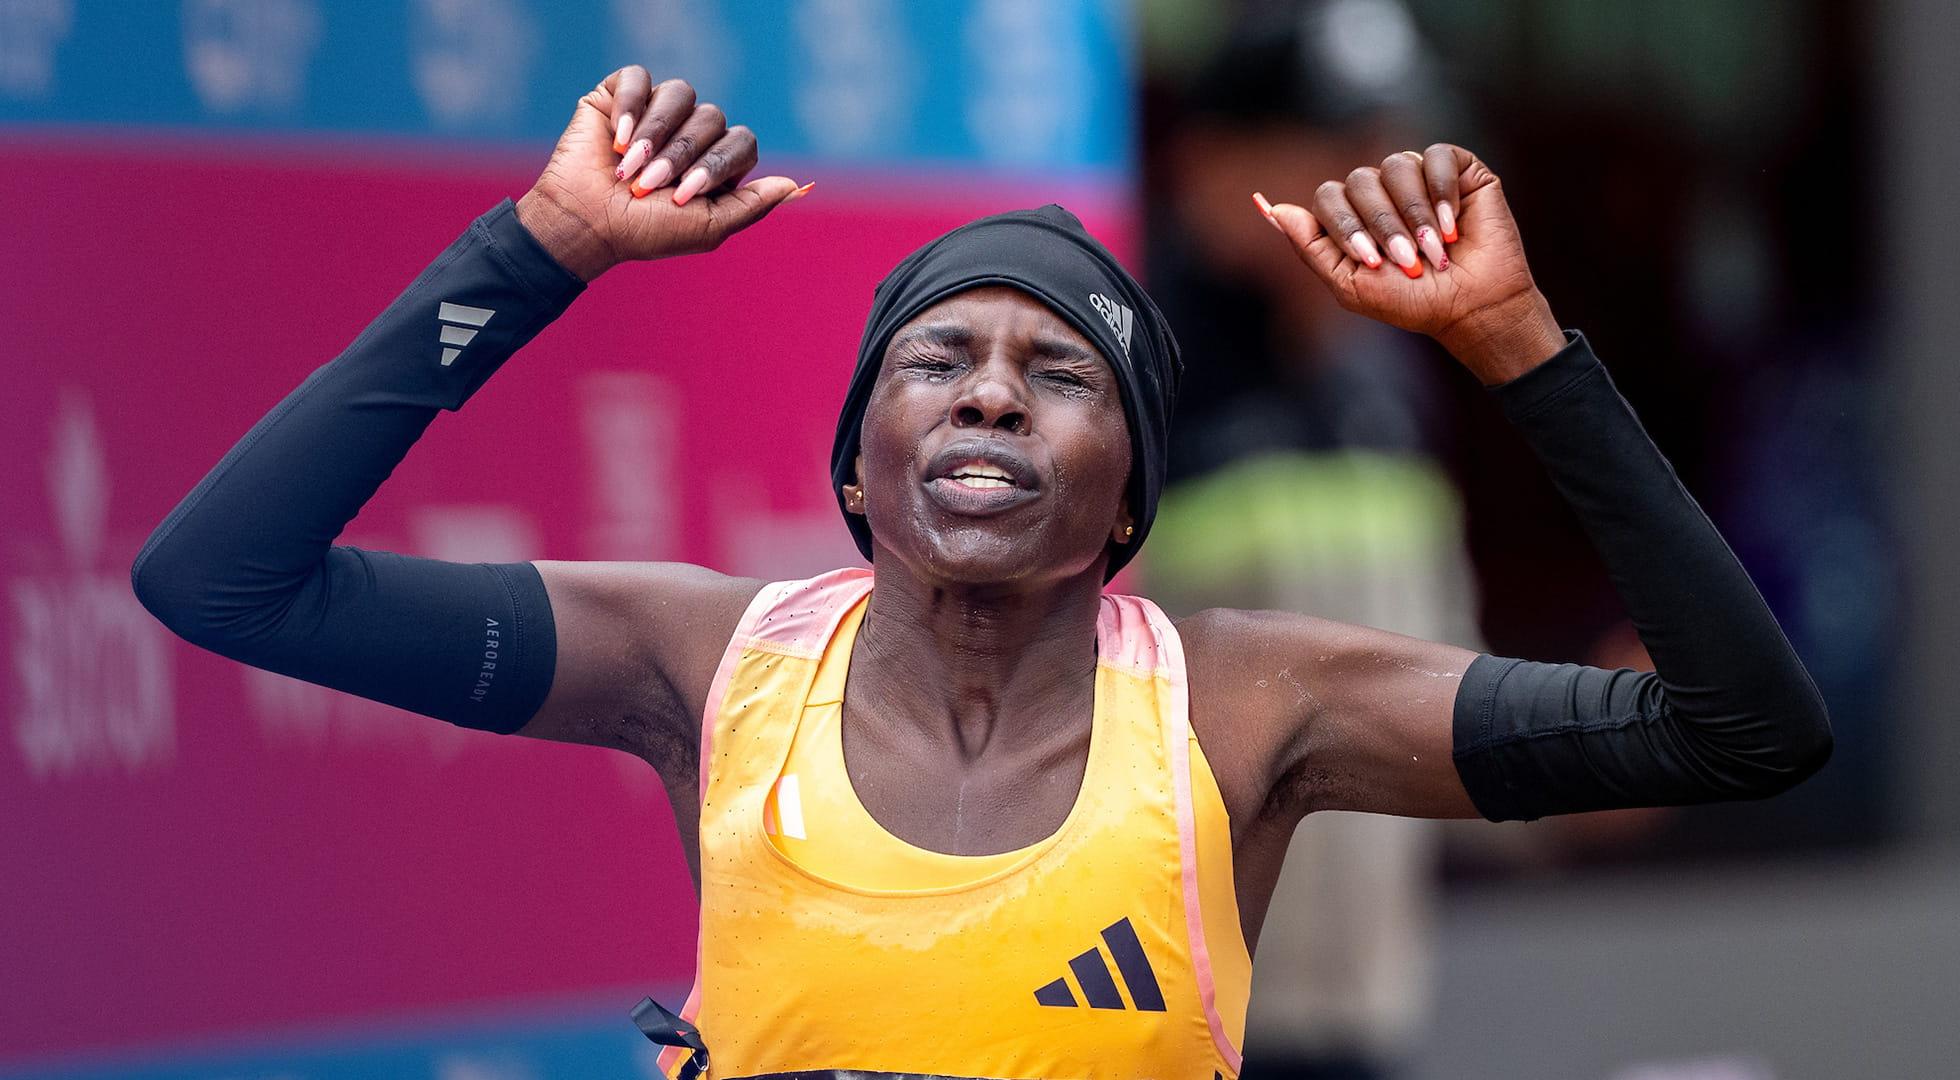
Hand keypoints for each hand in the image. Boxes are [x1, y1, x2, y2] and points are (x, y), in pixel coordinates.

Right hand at [515, 66, 809, 280]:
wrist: (585, 222)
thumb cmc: (644, 232)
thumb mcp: (707, 227)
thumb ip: (753, 205)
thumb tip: (795, 185)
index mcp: (716, 162)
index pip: (742, 141)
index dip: (717, 164)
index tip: (684, 195)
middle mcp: (691, 132)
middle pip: (712, 117)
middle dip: (681, 155)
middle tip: (650, 187)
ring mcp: (657, 111)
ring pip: (680, 93)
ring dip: (655, 134)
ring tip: (629, 169)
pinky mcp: (620, 95)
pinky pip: (638, 78)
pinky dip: (629, 107)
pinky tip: (615, 140)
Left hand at [1257, 143, 1564, 383]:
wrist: (1471, 306)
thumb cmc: (1410, 301)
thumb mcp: (1349, 283)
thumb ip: (1309, 245)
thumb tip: (1270, 207)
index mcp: (1352, 215)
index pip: (1328, 197)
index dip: (1345, 226)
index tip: (1371, 261)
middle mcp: (1382, 191)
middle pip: (1360, 180)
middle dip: (1383, 226)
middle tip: (1407, 261)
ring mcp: (1418, 176)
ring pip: (1397, 165)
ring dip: (1414, 214)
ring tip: (1434, 250)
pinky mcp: (1458, 169)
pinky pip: (1438, 156)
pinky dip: (1443, 192)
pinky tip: (1454, 226)